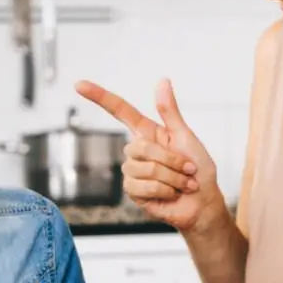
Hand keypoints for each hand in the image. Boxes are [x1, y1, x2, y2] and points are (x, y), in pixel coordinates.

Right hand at [75, 79, 221, 230]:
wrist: (203, 202)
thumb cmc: (198, 169)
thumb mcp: (186, 136)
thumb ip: (170, 111)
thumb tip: (163, 80)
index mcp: (147, 133)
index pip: (119, 111)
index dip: (99, 96)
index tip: (79, 84)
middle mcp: (137, 151)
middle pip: (138, 147)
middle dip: (169, 160)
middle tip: (187, 168)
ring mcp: (133, 172)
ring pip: (143, 169)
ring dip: (171, 177)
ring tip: (182, 183)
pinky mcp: (134, 192)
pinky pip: (143, 187)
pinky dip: (164, 190)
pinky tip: (171, 194)